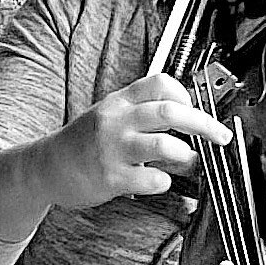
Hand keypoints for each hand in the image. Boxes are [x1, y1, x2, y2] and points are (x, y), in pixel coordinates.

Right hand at [39, 73, 229, 211]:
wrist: (45, 167)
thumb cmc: (81, 144)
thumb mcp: (108, 116)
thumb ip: (141, 113)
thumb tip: (185, 120)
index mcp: (119, 102)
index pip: (160, 83)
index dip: (185, 94)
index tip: (195, 108)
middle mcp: (116, 120)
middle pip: (170, 111)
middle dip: (204, 123)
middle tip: (220, 136)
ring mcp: (112, 148)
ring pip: (164, 144)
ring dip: (187, 155)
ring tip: (191, 162)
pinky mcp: (110, 176)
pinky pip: (151, 178)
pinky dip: (164, 180)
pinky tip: (159, 181)